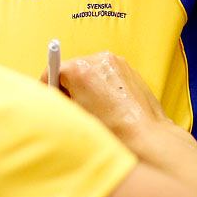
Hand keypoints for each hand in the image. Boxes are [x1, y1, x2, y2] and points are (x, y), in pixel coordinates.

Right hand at [41, 51, 169, 140]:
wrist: (147, 137)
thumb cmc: (112, 132)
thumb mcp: (75, 115)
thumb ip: (61, 98)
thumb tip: (53, 90)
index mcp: (79, 70)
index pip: (52, 69)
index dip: (48, 84)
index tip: (50, 94)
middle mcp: (97, 59)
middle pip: (71, 68)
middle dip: (69, 84)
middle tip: (74, 106)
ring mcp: (115, 61)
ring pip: (89, 69)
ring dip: (87, 83)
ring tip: (96, 107)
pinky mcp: (128, 67)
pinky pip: (106, 71)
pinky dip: (103, 83)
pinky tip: (109, 103)